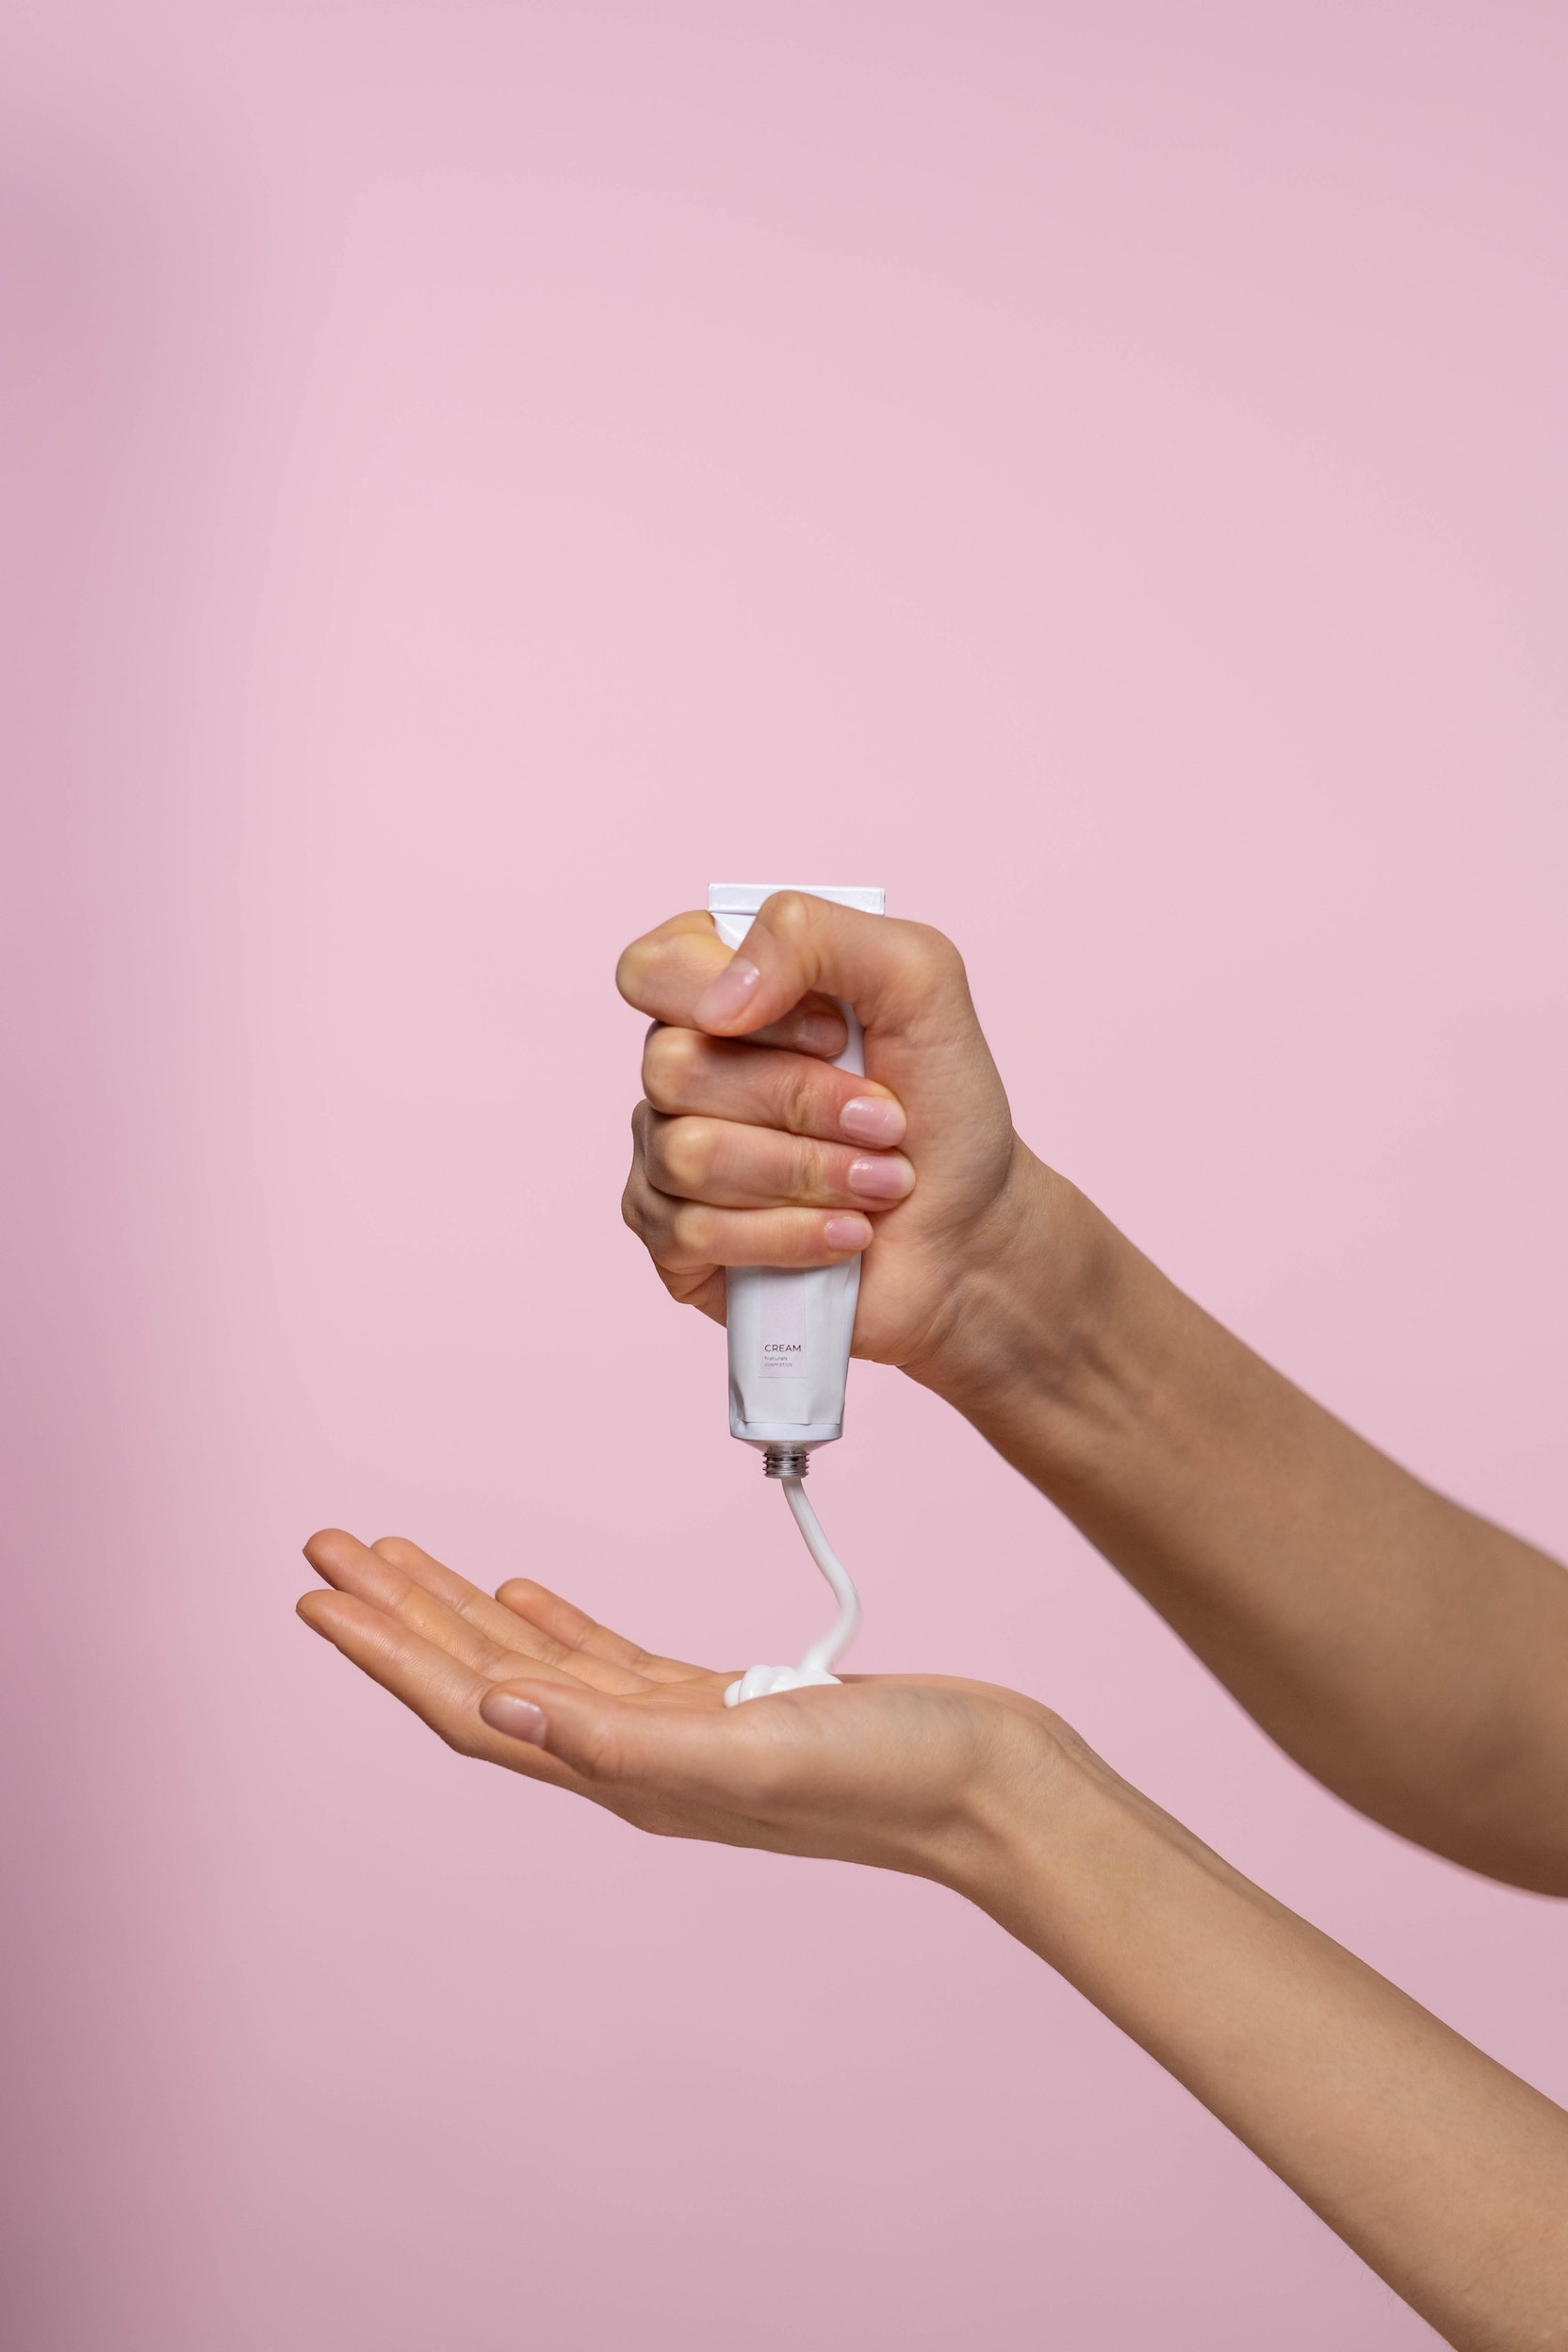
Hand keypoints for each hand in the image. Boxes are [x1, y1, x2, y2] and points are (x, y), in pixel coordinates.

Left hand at [296, 1528, 1063, 1880]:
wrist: (990, 1785)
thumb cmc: (888, 1774)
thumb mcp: (750, 1753)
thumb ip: (622, 1739)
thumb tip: (494, 1712)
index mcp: (623, 1772)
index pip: (473, 1707)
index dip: (389, 1653)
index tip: (316, 1595)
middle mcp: (630, 1757)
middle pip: (484, 1677)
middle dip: (401, 1612)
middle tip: (329, 1545)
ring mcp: (673, 1734)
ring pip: (536, 1662)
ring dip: (462, 1608)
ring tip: (399, 1556)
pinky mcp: (719, 1705)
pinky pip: (606, 1660)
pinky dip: (554, 1621)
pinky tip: (524, 1594)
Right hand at [617, 895, 1075, 1385]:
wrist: (972, 1227)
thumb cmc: (941, 1104)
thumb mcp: (916, 979)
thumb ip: (814, 934)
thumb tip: (720, 1004)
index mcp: (720, 991)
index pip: (653, 969)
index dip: (739, 1002)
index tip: (835, 1033)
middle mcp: (680, 1070)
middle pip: (673, 1067)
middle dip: (803, 1099)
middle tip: (884, 1121)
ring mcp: (667, 1159)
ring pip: (688, 1153)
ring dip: (810, 1171)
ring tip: (879, 1183)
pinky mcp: (677, 1244)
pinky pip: (695, 1234)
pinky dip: (792, 1234)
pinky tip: (847, 1233)